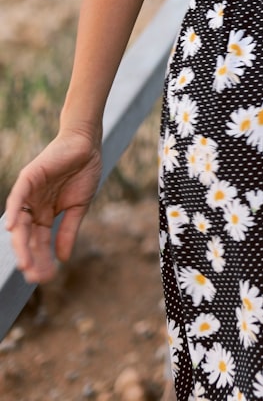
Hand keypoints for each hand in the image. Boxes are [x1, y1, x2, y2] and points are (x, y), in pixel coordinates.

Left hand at [5, 129, 101, 283]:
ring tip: (25, 264)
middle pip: (28, 237)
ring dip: (21, 244)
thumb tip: (64, 258)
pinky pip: (17, 197)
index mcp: (44, 214)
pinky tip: (13, 229)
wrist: (88, 146)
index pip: (40, 242)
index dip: (43, 259)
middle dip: (30, 257)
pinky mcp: (29, 178)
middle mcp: (32, 207)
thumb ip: (68, 230)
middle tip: (34, 277)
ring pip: (21, 223)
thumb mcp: (79, 207)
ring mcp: (29, 193)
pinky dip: (14, 212)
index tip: (47, 278)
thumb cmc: (84, 173)